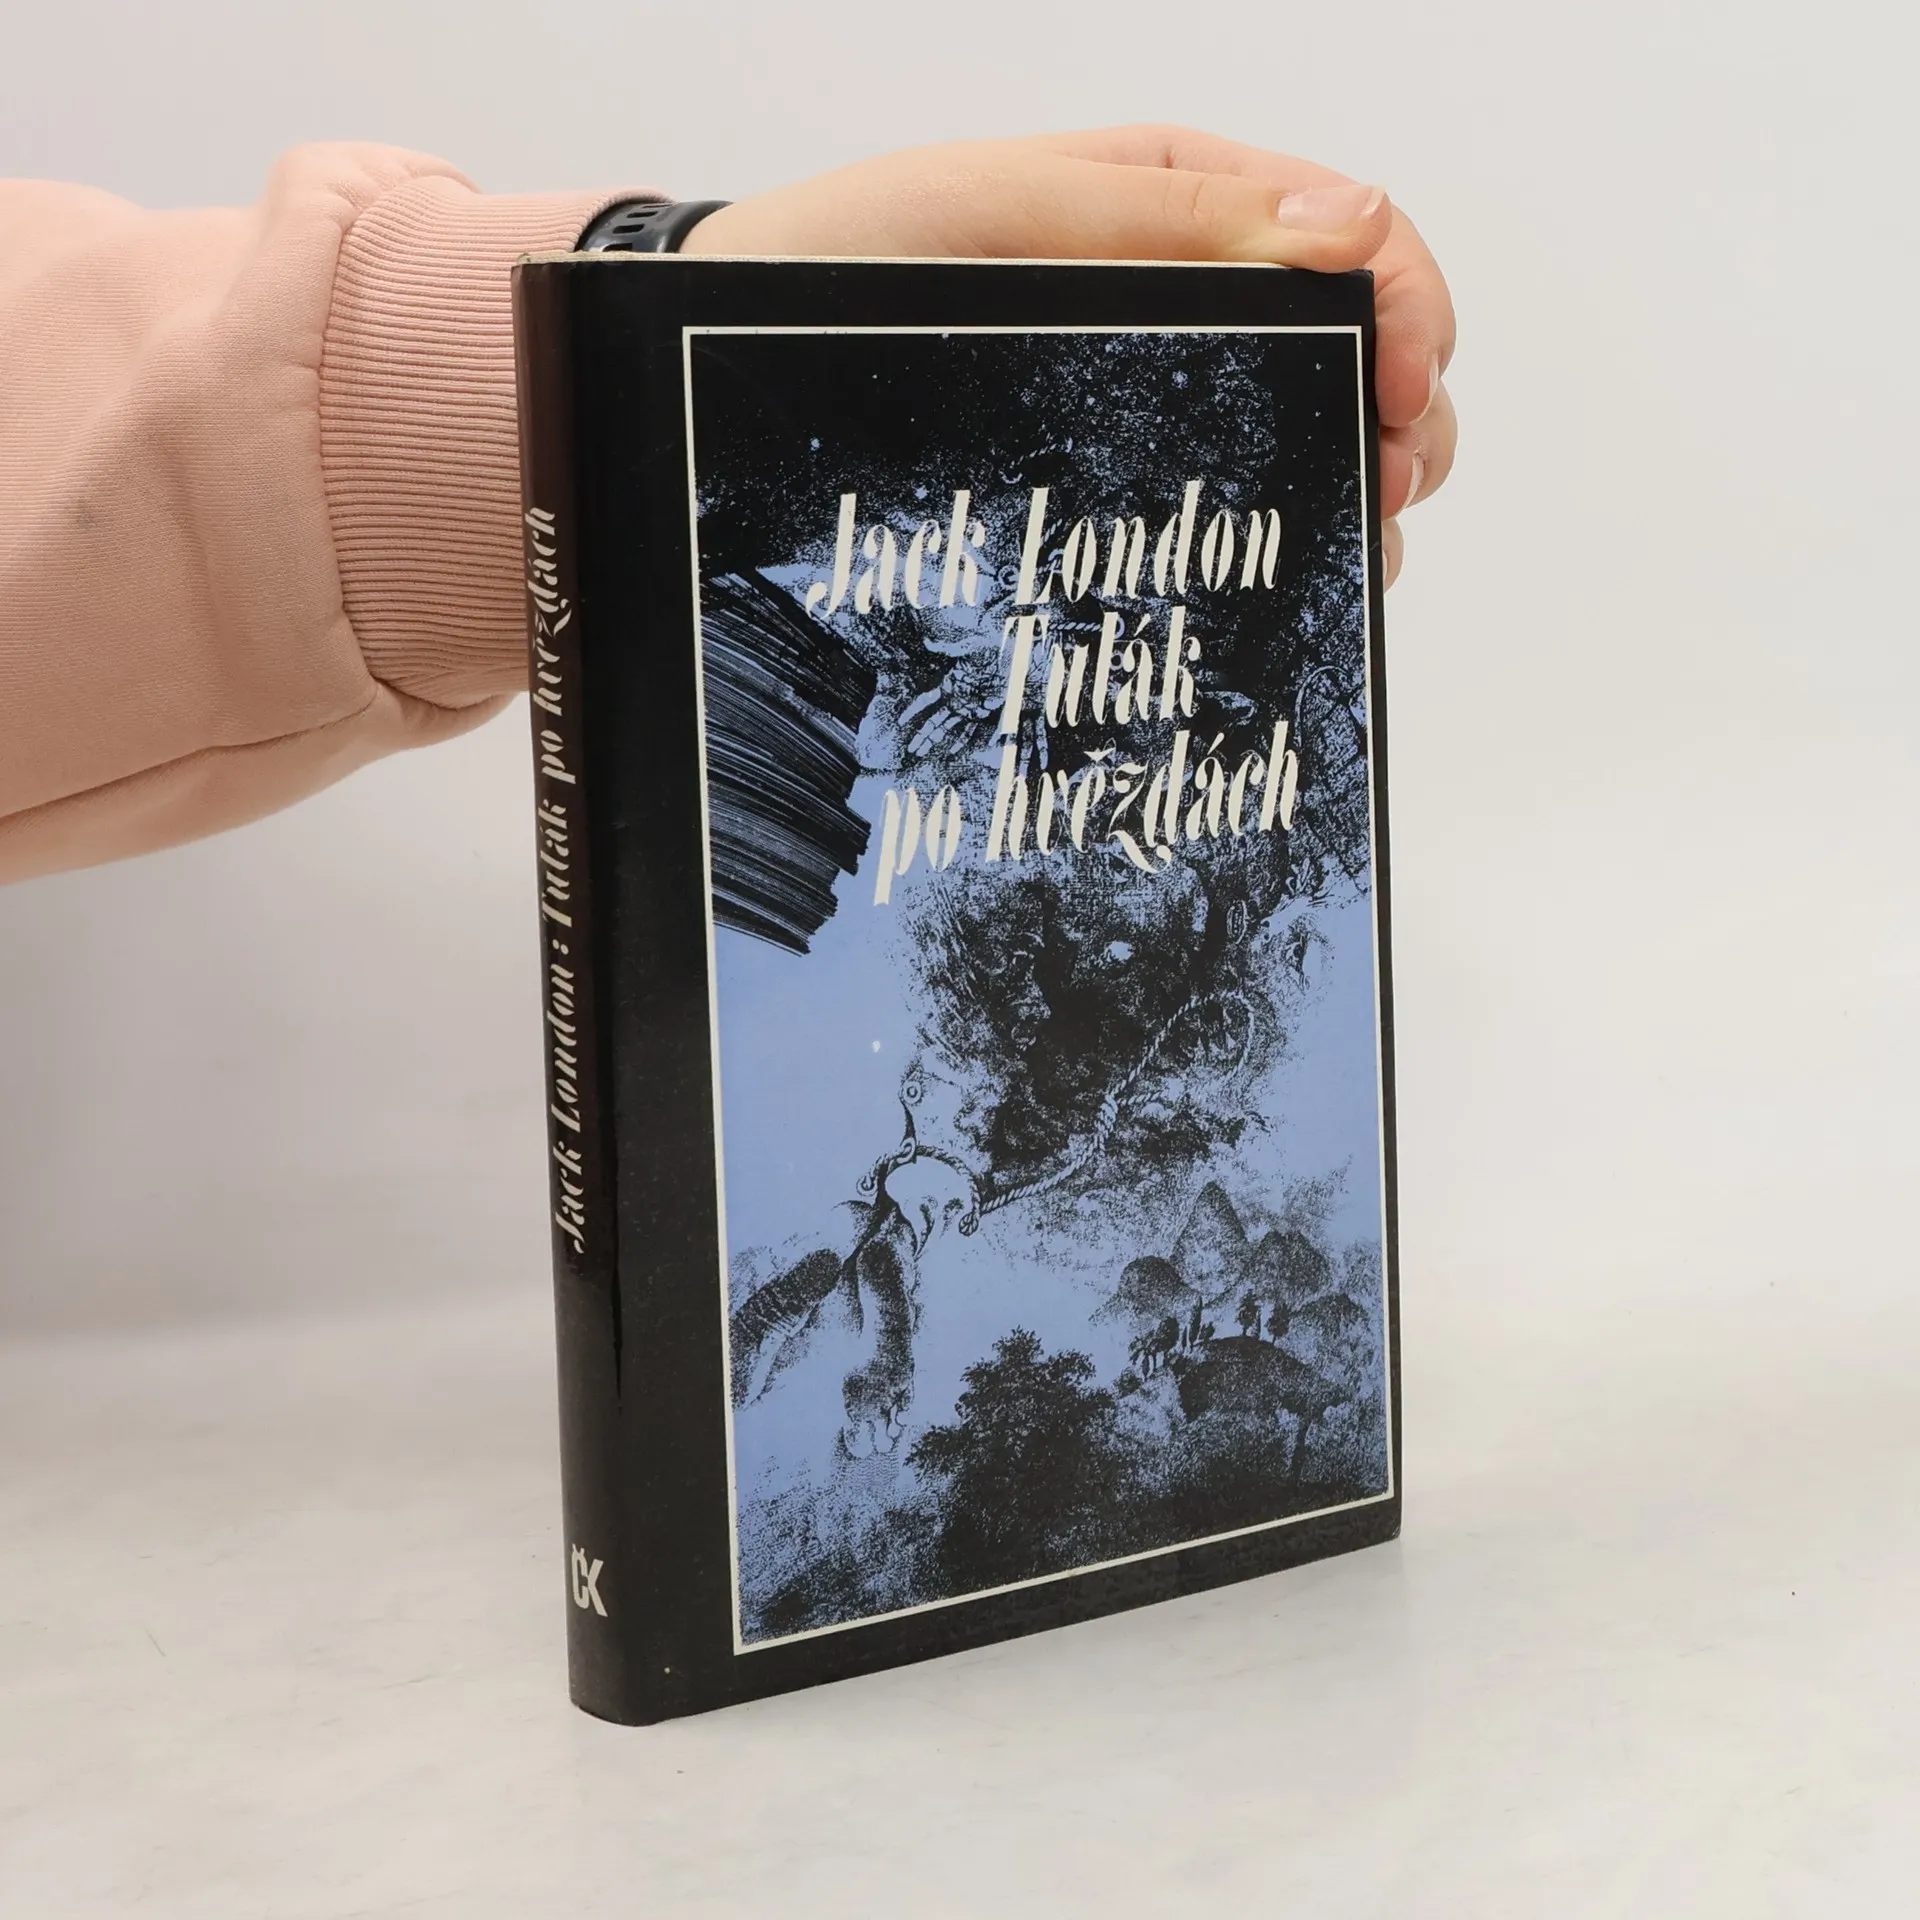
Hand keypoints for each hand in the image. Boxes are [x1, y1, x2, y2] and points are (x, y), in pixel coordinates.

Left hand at [684, 126, 1455, 586]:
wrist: (734, 354)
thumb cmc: (845, 259)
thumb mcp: (1005, 211)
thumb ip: (1168, 217)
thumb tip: (1345, 226)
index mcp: (1179, 204)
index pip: (1352, 233)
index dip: (1410, 300)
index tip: (1410, 380)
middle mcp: (1187, 300)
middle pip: (1355, 348)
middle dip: (1406, 409)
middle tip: (1388, 475)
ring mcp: (1154, 397)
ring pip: (1310, 434)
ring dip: (1359, 481)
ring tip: (1351, 534)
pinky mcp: (1112, 478)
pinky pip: (1226, 505)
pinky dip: (1285, 536)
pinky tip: (1284, 570)